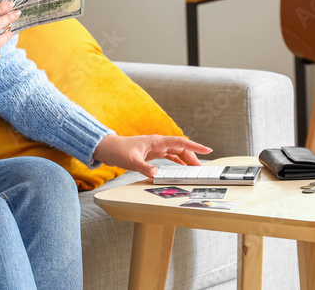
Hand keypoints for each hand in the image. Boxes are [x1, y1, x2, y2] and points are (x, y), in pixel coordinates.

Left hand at [92, 134, 212, 177]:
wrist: (108, 148)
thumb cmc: (118, 150)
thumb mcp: (131, 161)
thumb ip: (144, 167)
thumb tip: (156, 173)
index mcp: (156, 141)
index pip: (180, 142)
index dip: (194, 146)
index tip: (207, 150)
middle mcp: (158, 143)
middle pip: (181, 148)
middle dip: (193, 157)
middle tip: (201, 168)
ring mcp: (156, 148)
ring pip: (176, 152)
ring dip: (186, 160)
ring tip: (194, 169)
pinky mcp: (152, 153)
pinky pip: (169, 156)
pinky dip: (177, 161)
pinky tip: (182, 167)